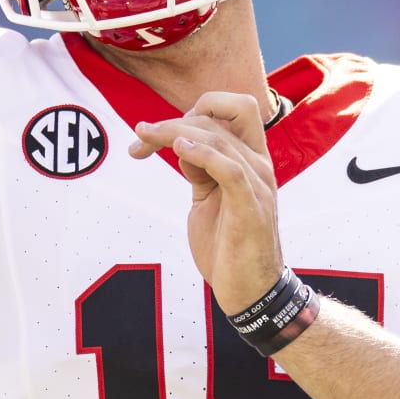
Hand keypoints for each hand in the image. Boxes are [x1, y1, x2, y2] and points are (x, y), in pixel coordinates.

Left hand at [129, 92, 284, 314]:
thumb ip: (199, 170)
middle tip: (140, 137)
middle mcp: (258, 165)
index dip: (196, 107)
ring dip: (172, 132)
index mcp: (251, 159)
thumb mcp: (208, 199)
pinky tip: (178, 148)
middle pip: (218, 117)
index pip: (234, 107)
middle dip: (172, 120)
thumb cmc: (228, 246)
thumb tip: (181, 144)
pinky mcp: (250, 207)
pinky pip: (228, 167)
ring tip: (144, 139)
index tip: (161, 130)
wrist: (250, 291)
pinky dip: (201, 152)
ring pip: (216, 137)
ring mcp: (258, 184)